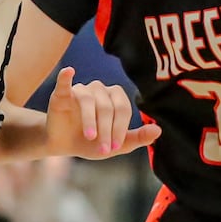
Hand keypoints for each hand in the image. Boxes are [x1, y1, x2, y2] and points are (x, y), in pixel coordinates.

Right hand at [43, 67, 159, 159]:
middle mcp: (100, 89)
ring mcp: (81, 89)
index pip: (123, 109)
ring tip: (90, 137)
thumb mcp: (117, 145)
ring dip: (90, 120)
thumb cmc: (93, 142)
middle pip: (107, 106)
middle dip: (106, 130)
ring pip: (88, 100)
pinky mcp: (62, 93)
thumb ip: (138, 138)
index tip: (114, 147)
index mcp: (116, 97)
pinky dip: (66, 76)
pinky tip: (69, 71)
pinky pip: (64, 83)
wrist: (65, 145)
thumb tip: (159, 130)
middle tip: (103, 149)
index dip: (120, 128)